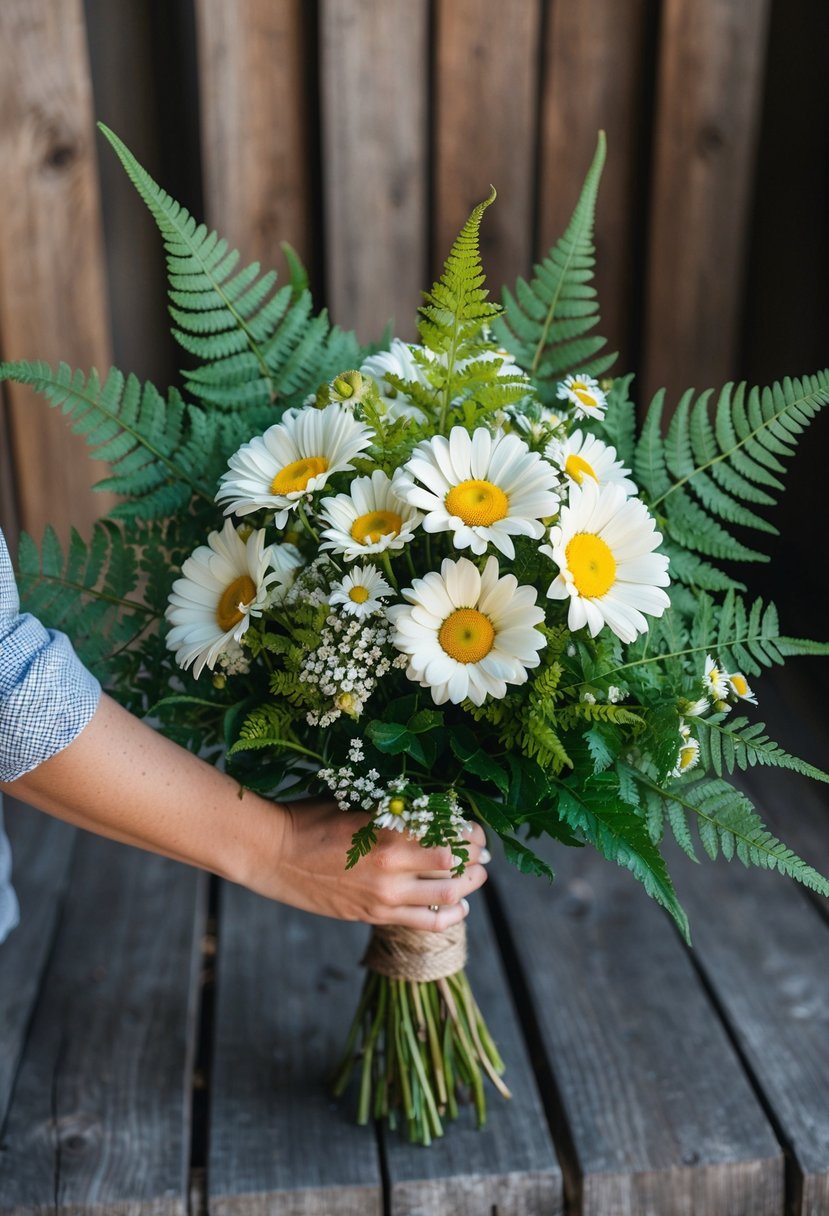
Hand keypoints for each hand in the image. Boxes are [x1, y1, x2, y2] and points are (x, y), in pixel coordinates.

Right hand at [249, 797, 489, 931]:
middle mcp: (392, 864)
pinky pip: (425, 921)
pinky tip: (458, 906)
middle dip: (476, 855)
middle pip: (456, 862)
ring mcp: (384, 895)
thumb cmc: (311, 819)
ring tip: (476, 876)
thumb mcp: (355, 803)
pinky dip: (450, 914)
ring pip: (448, 893)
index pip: (448, 830)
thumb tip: (434, 810)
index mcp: (387, 828)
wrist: (272, 853)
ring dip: (469, 883)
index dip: (469, 830)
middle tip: (481, 851)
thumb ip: (393, 810)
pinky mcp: (374, 915)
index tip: (474, 827)